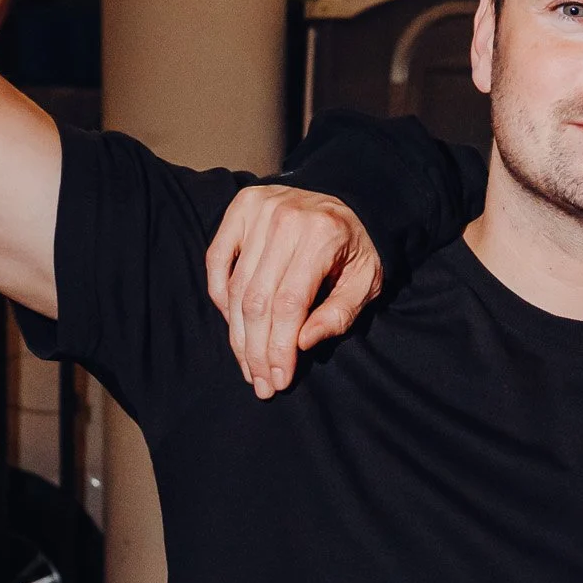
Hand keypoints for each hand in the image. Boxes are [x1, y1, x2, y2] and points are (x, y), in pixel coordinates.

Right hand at [205, 184, 383, 397]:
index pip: (289, 304)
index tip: (279, 379)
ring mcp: (258, 210)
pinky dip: (220, 296)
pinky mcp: (240, 208)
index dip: (280, 347)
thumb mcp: (366, 281)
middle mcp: (285, 220)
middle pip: (257, 300)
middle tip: (261, 383)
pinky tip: (234, 326)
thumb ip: (339, 313)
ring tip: (248, 366)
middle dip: (257, 350)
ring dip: (238, 334)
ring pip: (235, 287)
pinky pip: (216, 261)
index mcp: (322, 236)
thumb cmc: (360, 247)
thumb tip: (301, 343)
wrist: (351, 198)